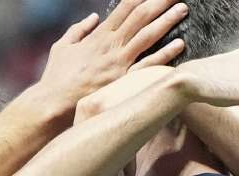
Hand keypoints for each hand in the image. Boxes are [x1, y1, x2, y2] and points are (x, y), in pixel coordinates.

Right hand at [36, 0, 188, 111]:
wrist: (54, 102)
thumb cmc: (57, 76)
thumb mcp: (62, 46)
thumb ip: (79, 29)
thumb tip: (93, 17)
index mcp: (99, 35)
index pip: (125, 8)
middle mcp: (112, 44)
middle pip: (140, 16)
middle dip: (159, 2)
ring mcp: (119, 62)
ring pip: (148, 35)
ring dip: (167, 20)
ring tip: (183, 9)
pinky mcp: (124, 80)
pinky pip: (148, 65)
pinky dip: (165, 54)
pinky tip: (180, 44)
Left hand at [75, 67, 172, 175]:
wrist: (166, 80)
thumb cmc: (141, 95)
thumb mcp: (117, 104)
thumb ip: (103, 121)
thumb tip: (92, 146)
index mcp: (86, 105)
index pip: (76, 139)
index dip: (80, 162)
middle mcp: (92, 108)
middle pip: (87, 148)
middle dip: (94, 175)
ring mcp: (109, 113)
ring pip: (105, 153)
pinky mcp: (127, 120)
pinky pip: (124, 150)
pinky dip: (125, 166)